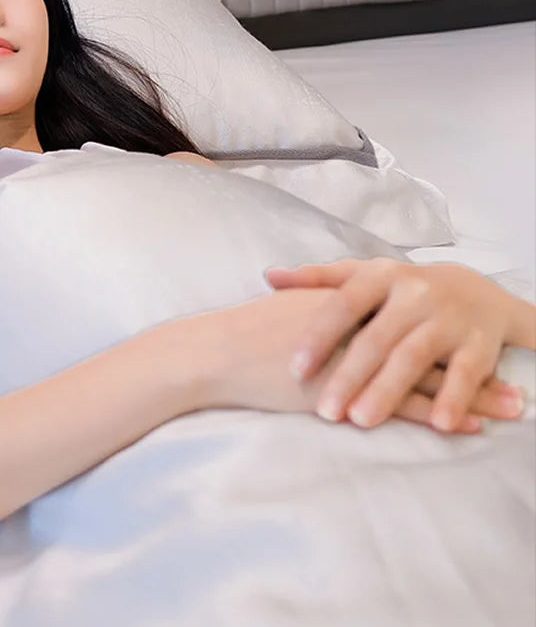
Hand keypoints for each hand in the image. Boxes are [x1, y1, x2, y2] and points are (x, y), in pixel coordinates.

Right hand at [168, 287, 486, 431]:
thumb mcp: (292, 308)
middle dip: (474, 363)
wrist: (221, 351)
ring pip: (428, 376)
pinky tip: (466, 426)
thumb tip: (339, 308)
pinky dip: (438, 414)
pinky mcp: (349, 390)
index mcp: (351, 302)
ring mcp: (360, 357)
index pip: (410, 319)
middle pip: (431, 344)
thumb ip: (322, 305)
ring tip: (512, 406)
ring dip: (472, 393)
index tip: (480, 342)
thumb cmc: (247, 334)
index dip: (446, 332)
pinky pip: (403, 404)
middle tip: (513, 378)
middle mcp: (363, 324)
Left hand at [264, 257, 525, 431]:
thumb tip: (269, 276)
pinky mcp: (478, 345)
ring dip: (388, 389)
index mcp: (381, 276)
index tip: (296, 369)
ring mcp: (447, 319)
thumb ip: (317, 279)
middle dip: (350, 375)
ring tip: (362, 420)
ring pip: (414, 356)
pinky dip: (453, 398)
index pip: (344, 304)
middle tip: (325, 411)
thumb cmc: (402, 288)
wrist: (476, 290)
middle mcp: (414, 294)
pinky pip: (465, 374)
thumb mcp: (363, 275)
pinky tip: (437, 423)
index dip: (320, 336)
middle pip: (377, 337)